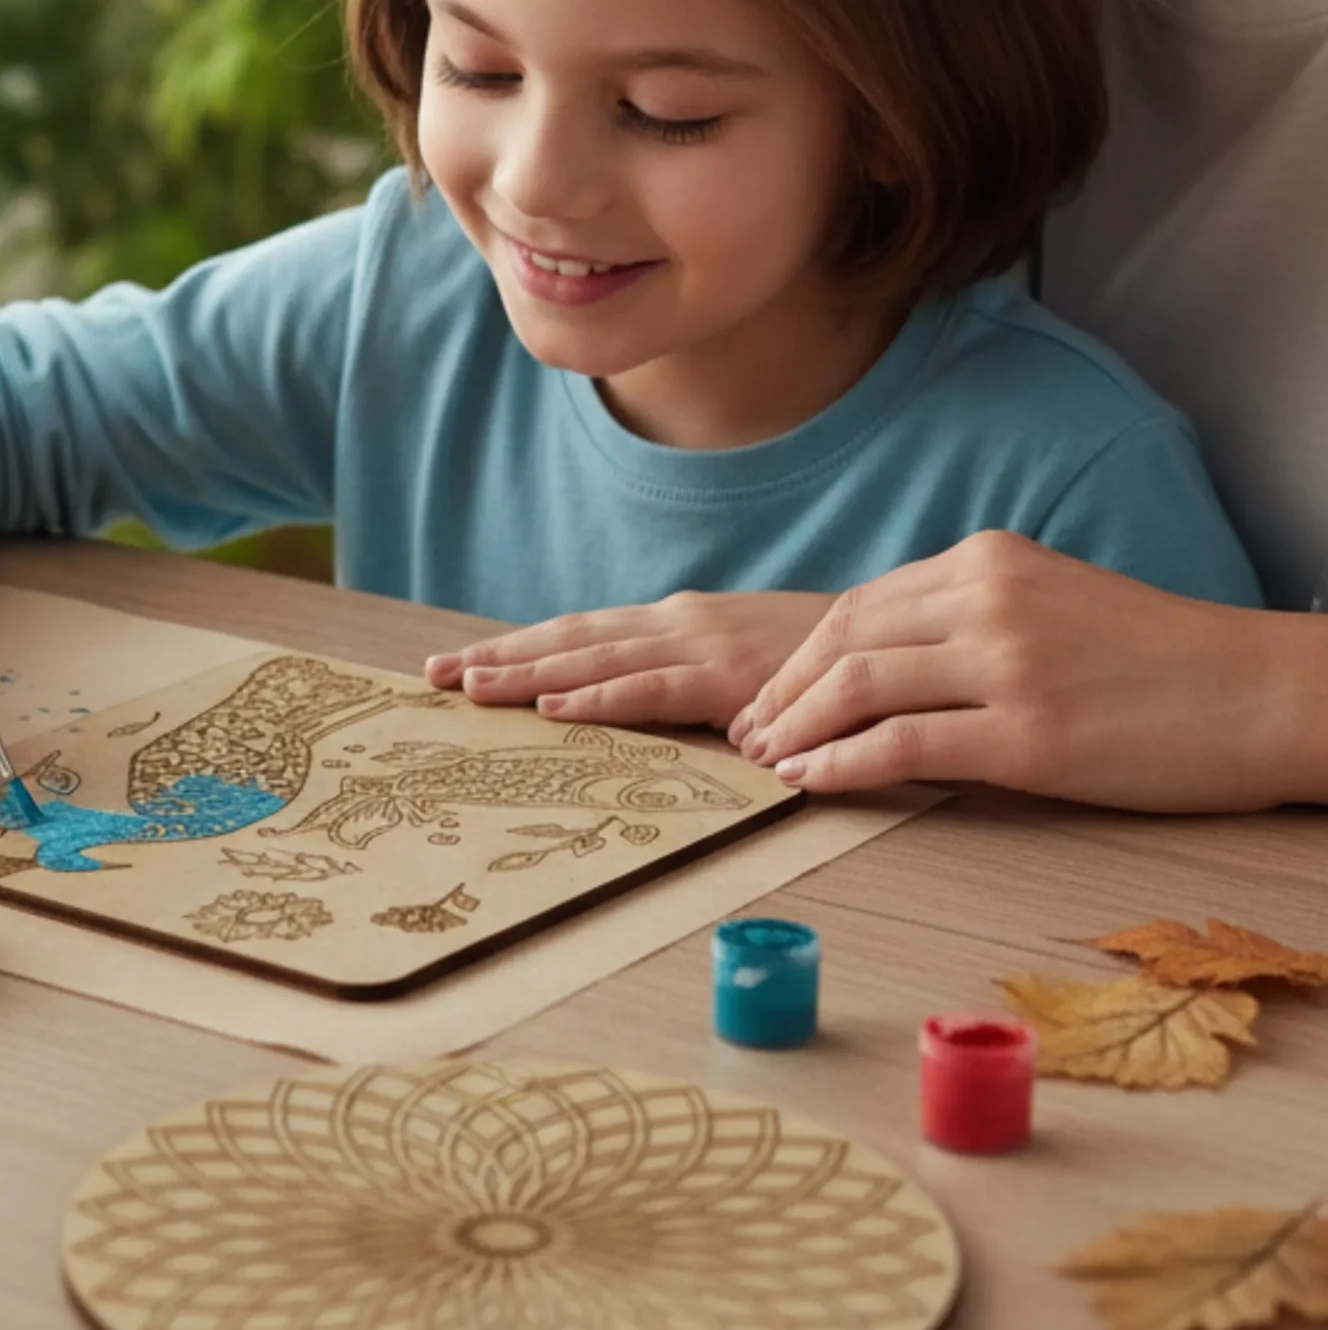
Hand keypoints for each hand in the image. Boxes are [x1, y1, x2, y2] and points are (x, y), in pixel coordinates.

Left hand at [428, 591, 831, 730]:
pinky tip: (556, 704)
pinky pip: (653, 690)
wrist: (898, 646)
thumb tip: (633, 706)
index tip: (456, 661)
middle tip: (431, 675)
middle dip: (498, 656)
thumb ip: (689, 679)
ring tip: (470, 686)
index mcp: (674, 623)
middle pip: (569, 640)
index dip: (515, 646)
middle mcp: (676, 625)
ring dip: (528, 672)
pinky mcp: (729, 680)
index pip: (578, 633)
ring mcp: (701, 647)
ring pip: (595, 659)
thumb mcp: (740, 669)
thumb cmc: (817, 667)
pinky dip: (600, 696)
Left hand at [729, 531, 1315, 810]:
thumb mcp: (1052, 603)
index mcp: (986, 560)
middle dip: (782, 691)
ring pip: (858, 687)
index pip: (860, 606)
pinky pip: (902, 746)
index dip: (801, 655)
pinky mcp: (1028, 734)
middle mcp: (986, 599)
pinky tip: (810, 782)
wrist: (1261, 691)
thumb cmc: (1161, 660)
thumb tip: (885, 661)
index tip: (768, 694)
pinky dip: (840, 764)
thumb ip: (970, 617)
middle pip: (842, 640)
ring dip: (796, 728)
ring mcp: (1005, 664)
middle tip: (747, 733)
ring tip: (767, 761)